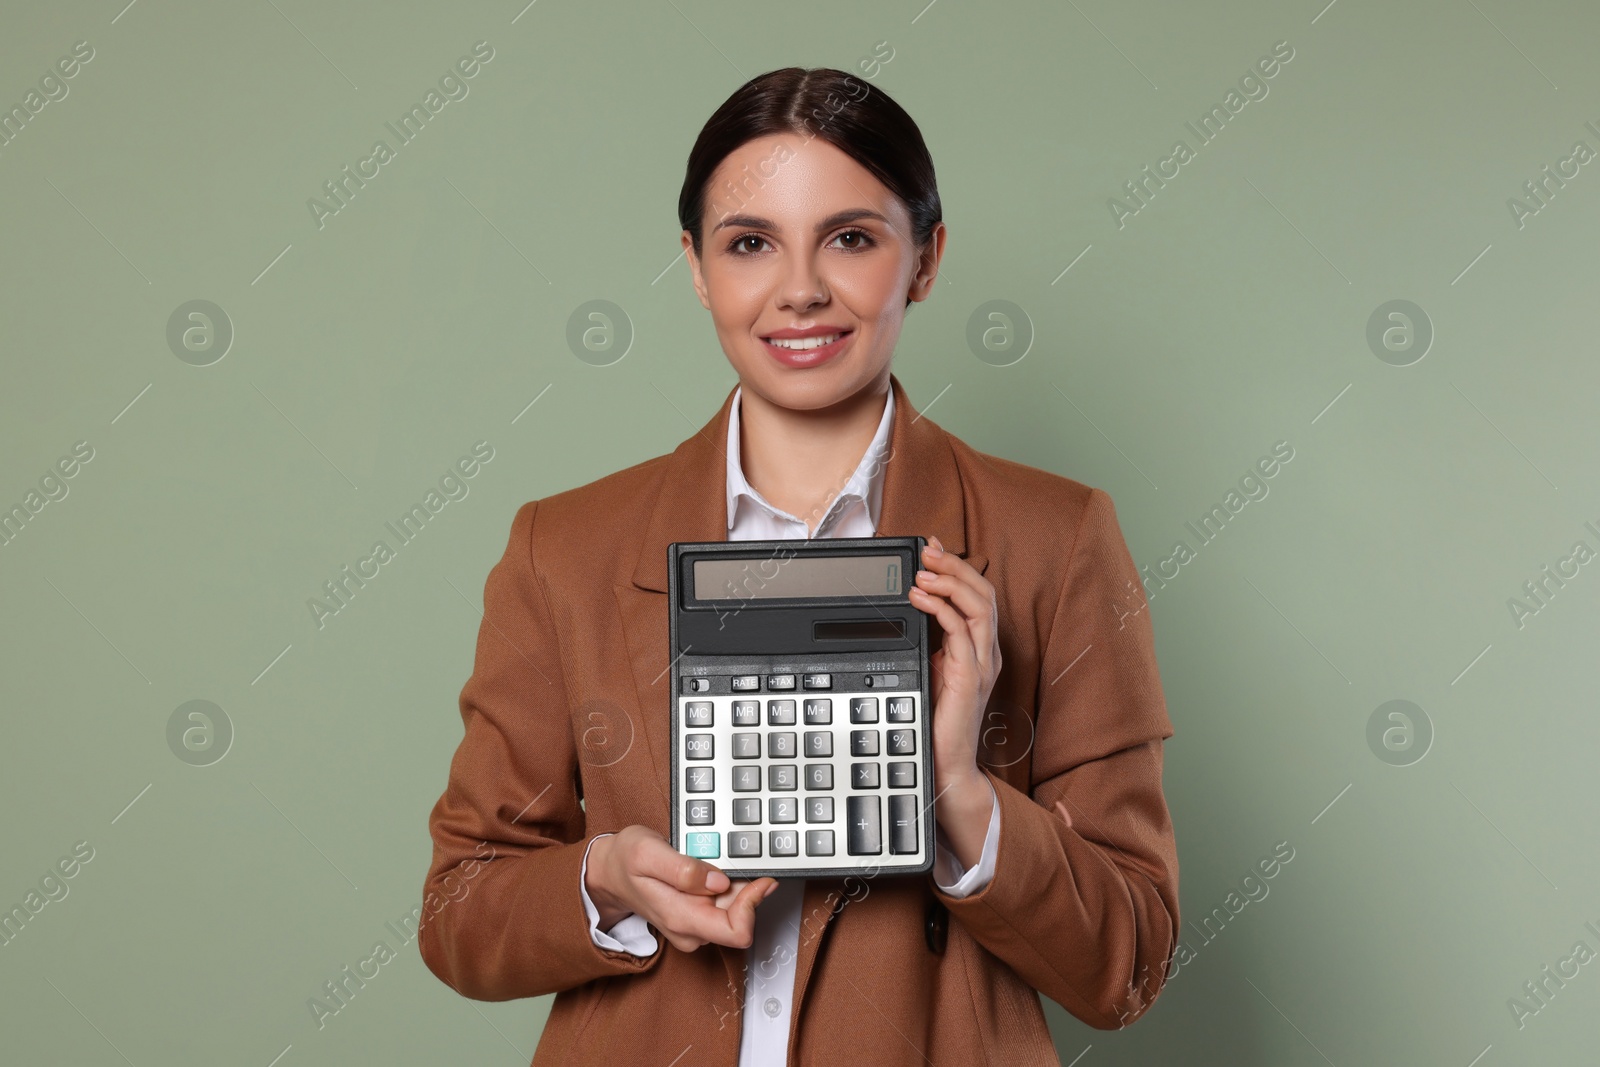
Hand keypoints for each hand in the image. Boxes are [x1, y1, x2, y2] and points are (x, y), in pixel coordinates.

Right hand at [584, 825, 778, 952]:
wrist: (609, 873)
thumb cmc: (625, 860)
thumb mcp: (648, 853)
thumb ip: (683, 870)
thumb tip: (719, 882)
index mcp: (682, 919)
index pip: (737, 931)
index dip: (754, 904)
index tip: (760, 877)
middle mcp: (691, 931)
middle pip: (740, 920)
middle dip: (745, 889)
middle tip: (734, 859)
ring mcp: (694, 927)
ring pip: (734, 912)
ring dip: (735, 886)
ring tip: (713, 860)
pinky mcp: (697, 918)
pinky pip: (724, 906)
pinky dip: (727, 887)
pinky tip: (711, 869)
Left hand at [909, 535, 1002, 865]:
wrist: (945, 764)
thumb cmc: (936, 720)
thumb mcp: (930, 670)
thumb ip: (930, 640)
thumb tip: (914, 605)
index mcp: (979, 648)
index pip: (977, 595)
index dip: (957, 568)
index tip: (932, 548)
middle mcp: (986, 652)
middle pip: (983, 592)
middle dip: (955, 566)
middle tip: (928, 551)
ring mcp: (982, 664)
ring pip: (979, 606)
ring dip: (950, 582)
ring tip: (924, 571)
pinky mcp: (971, 678)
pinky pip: (962, 632)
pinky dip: (942, 609)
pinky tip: (922, 599)